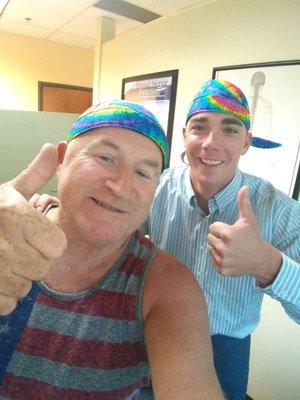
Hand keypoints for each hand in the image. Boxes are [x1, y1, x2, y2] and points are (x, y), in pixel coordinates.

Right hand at [0, 144, 66, 314]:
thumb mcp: (8, 191)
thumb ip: (35, 174)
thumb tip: (52, 148)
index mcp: (18, 218)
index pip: (58, 247)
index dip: (49, 242)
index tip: (35, 236)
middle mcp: (7, 246)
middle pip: (44, 268)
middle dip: (33, 260)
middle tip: (14, 248)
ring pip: (26, 287)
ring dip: (18, 277)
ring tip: (2, 260)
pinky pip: (9, 303)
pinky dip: (4, 295)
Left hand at [207, 186, 281, 282]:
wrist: (261, 259)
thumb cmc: (253, 237)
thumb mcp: (249, 219)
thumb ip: (243, 203)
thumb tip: (244, 187)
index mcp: (228, 234)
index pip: (212, 227)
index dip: (221, 228)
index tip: (231, 231)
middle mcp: (224, 248)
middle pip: (209, 238)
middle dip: (218, 237)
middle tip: (231, 241)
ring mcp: (223, 260)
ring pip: (210, 248)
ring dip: (217, 247)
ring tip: (231, 248)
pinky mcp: (222, 270)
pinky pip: (212, 260)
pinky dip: (218, 258)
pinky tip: (230, 257)